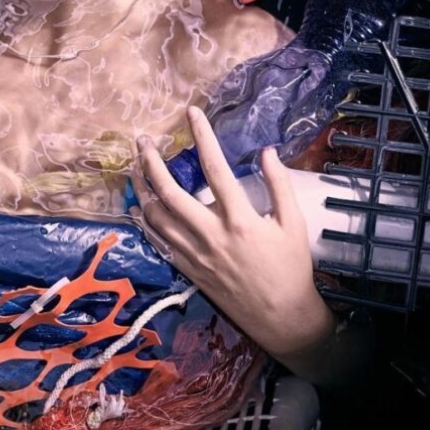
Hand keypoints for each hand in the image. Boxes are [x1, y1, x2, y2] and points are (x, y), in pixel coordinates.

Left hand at [132, 106, 335, 373]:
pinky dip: (145, 221)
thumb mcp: (294, 224)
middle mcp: (211, 235)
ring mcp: (195, 254)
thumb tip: (267, 151)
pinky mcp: (188, 270)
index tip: (191, 113)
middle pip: (170, 192)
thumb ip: (280, 185)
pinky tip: (140, 206)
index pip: (215, 168)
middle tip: (142, 141)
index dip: (202, 136)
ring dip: (141, 190)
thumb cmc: (291, 268)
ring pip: (156, 217)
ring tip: (135, 168)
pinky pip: (158, 242)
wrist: (281, 317)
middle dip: (151, 163)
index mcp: (240, 219)